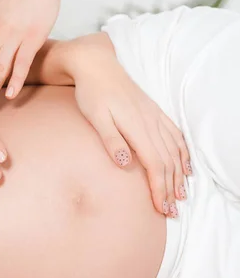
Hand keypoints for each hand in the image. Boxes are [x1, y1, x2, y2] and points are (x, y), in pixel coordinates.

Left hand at [70, 34, 191, 216]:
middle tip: (172, 212)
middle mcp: (150, 122)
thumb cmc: (91, 93)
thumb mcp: (95, 117)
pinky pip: (174, 134)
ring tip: (181, 194)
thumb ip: (110, 139)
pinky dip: (182, 152)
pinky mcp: (153, 111)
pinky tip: (185, 164)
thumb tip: (124, 163)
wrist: (96, 65)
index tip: (161, 209)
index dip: (159, 188)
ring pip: (174, 150)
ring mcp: (154, 116)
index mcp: (137, 127)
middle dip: (171, 188)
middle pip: (167, 161)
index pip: (154, 164)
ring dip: (179, 174)